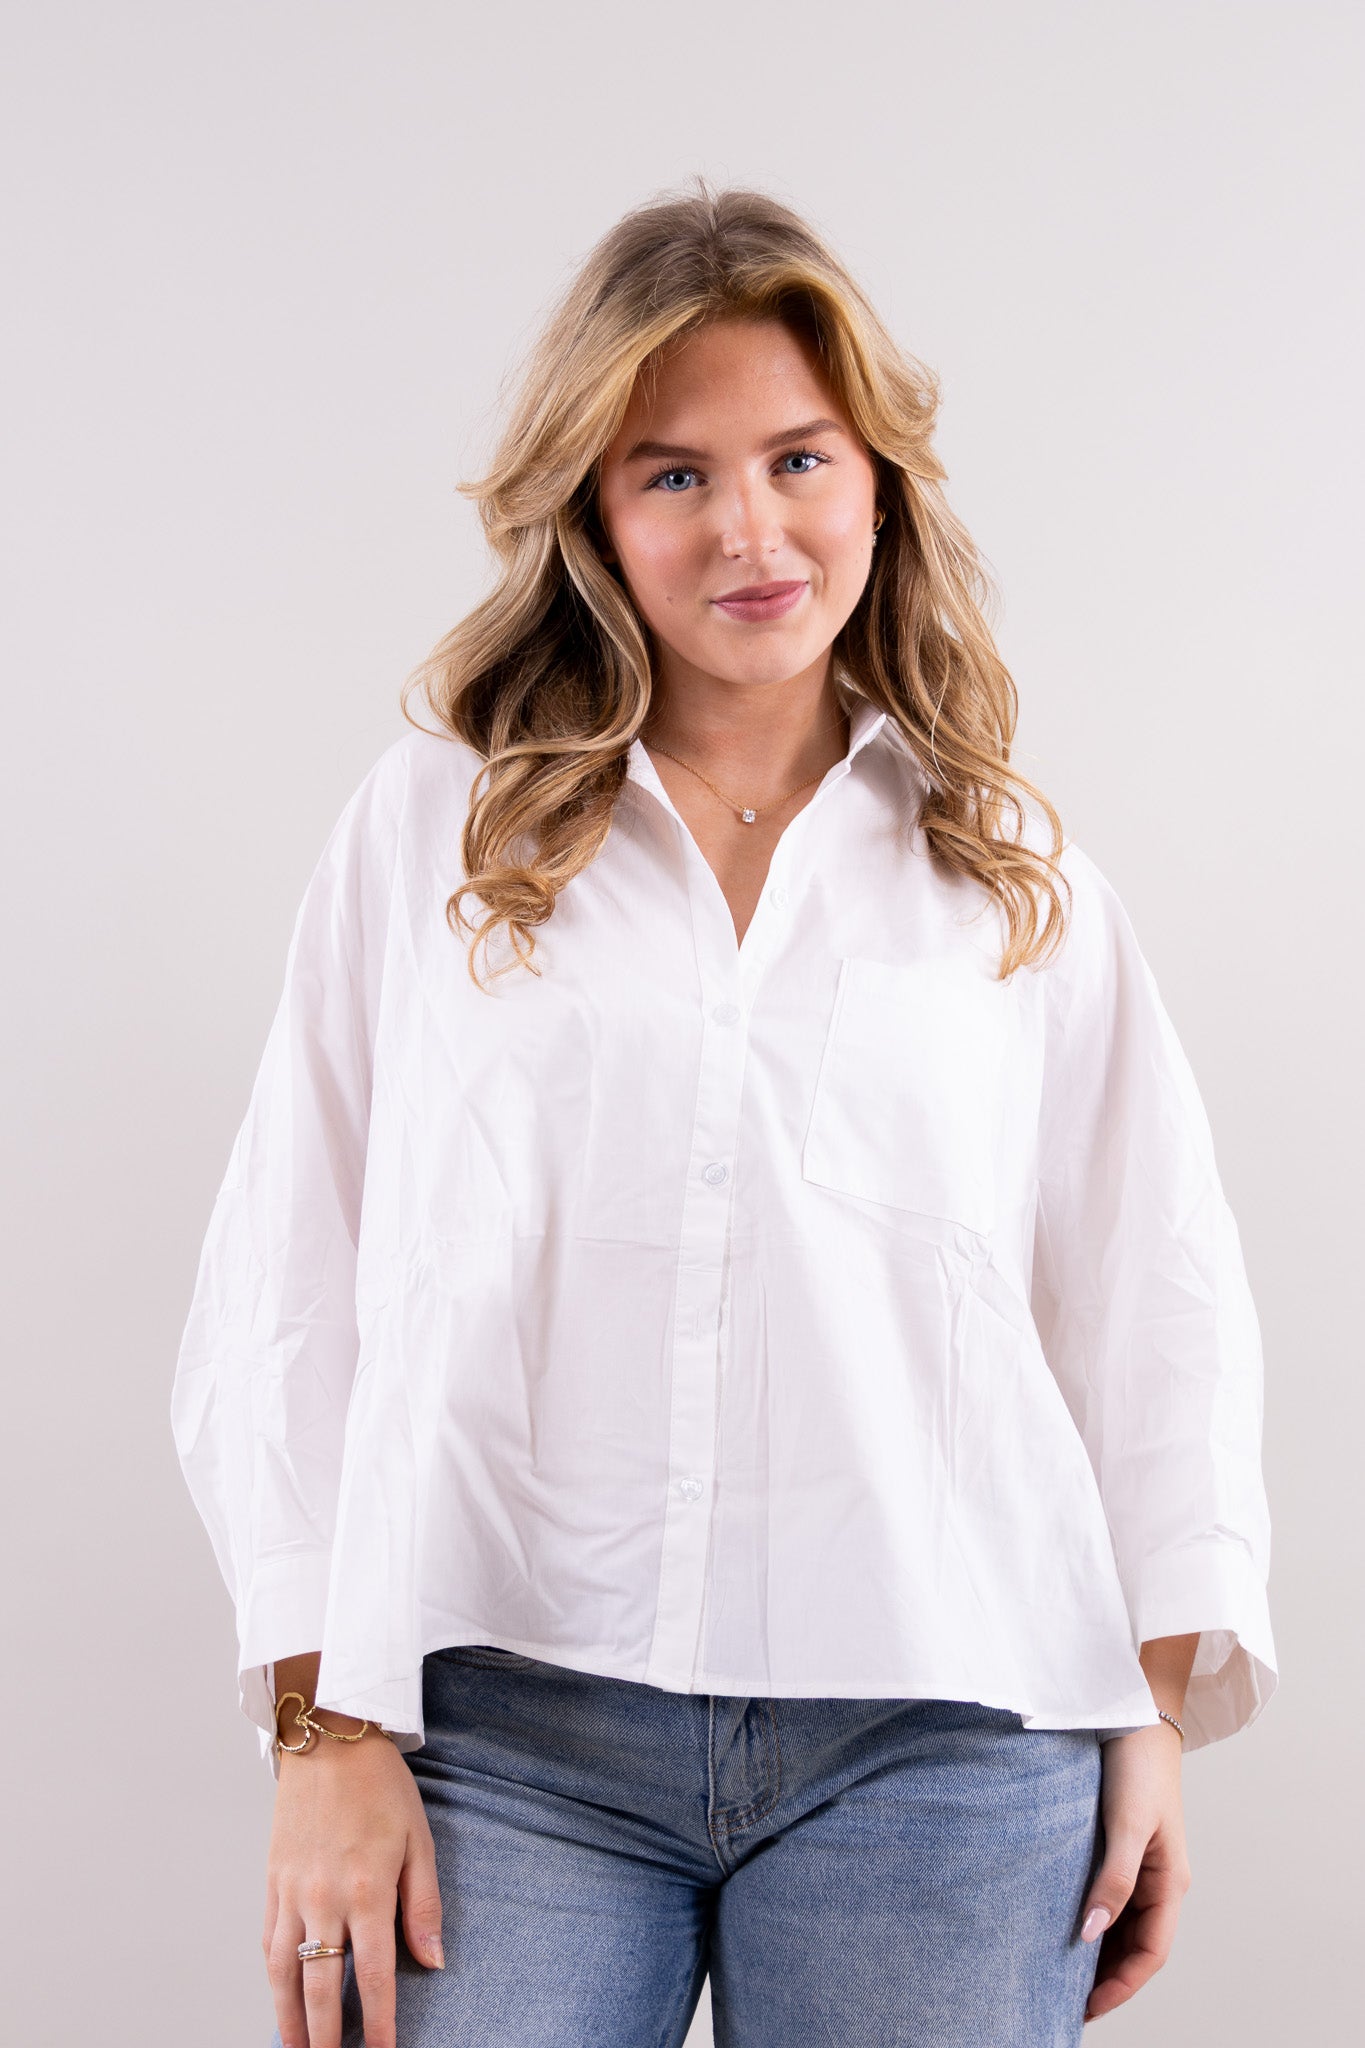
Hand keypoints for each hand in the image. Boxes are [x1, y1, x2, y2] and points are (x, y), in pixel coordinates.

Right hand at [262, 1714, 443, 2047]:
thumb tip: (433, 1961)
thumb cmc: (380, 1786)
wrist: (327, 1738)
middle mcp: (323, 1899)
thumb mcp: (418, 1840)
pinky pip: (268, 1943)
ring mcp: (292, 1892)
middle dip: (327, 2039)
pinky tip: (279, 1998)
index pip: (370, 1978)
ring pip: (284, 1975)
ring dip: (290, 2021)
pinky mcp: (272, 1881)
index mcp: (366, 1890)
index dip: (379, 2025)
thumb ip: (423, 1905)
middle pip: (320, 1989)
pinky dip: (272, 1978)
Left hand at [1081, 1722, 1190, 2022]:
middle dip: (1107, 1976)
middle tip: (1064, 1999)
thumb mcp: (1126, 1823)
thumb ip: (1113, 1879)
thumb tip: (1091, 1933)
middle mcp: (1158, 1879)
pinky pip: (1109, 1894)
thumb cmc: (1138, 1764)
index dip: (1122, 1986)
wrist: (1135, 1711)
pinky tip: (1063, 1923)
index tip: (1087, 2008)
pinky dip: (1092, 1916)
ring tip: (1059, 1971)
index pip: (1150, 1953)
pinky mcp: (1122, 1845)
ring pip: (1122, 1923)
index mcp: (1169, 1881)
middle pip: (1136, 1944)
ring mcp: (1141, 1863)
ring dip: (1098, 1949)